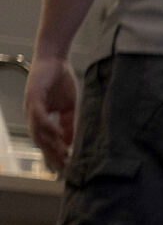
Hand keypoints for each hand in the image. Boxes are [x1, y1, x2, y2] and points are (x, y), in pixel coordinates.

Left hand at [24, 55, 78, 172]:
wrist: (55, 57)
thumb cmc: (60, 80)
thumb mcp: (68, 107)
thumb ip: (68, 124)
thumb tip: (70, 142)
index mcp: (40, 117)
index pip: (45, 140)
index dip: (54, 154)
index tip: (66, 166)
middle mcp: (32, 114)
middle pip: (39, 140)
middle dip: (51, 155)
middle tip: (63, 167)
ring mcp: (31, 106)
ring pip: (37, 131)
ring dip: (50, 144)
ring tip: (62, 154)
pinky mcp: (33, 97)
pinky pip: (40, 116)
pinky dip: (48, 127)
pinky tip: (57, 136)